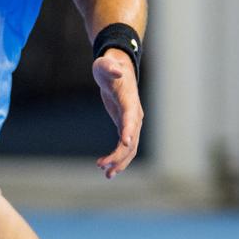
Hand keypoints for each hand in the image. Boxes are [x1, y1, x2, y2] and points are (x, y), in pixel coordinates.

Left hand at [92, 48, 142, 178]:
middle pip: (132, 139)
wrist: (117, 68)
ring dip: (120, 162)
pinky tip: (107, 169)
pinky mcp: (125, 126)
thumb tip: (117, 70)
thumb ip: (109, 66)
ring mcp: (132, 122)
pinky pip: (125, 147)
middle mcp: (135, 115)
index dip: (129, 130)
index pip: (131, 117)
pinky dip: (118, 158)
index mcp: (130, 101)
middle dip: (119, 155)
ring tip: (106, 174)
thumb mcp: (104, 64)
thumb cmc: (109, 66)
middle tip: (103, 166)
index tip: (124, 143)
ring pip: (130, 148)